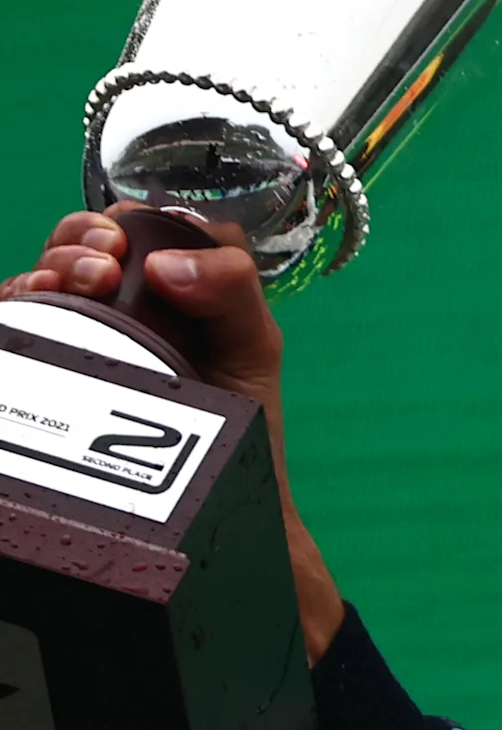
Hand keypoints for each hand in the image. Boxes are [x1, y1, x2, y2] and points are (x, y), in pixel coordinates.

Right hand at [1, 209, 343, 660]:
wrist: (220, 507)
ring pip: (36, 282)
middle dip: (77, 240)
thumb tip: (167, 262)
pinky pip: (12, 329)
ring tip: (68, 285)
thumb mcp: (251, 350)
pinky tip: (25, 308)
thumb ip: (232, 292)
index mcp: (170, 291)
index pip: (137, 228)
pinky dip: (11, 307)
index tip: (128, 242)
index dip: (128, 222)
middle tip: (101, 265)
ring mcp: (83, 341)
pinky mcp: (50, 376)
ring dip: (45, 269)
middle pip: (78, 246)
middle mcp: (120, 309)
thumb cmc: (241, 426)